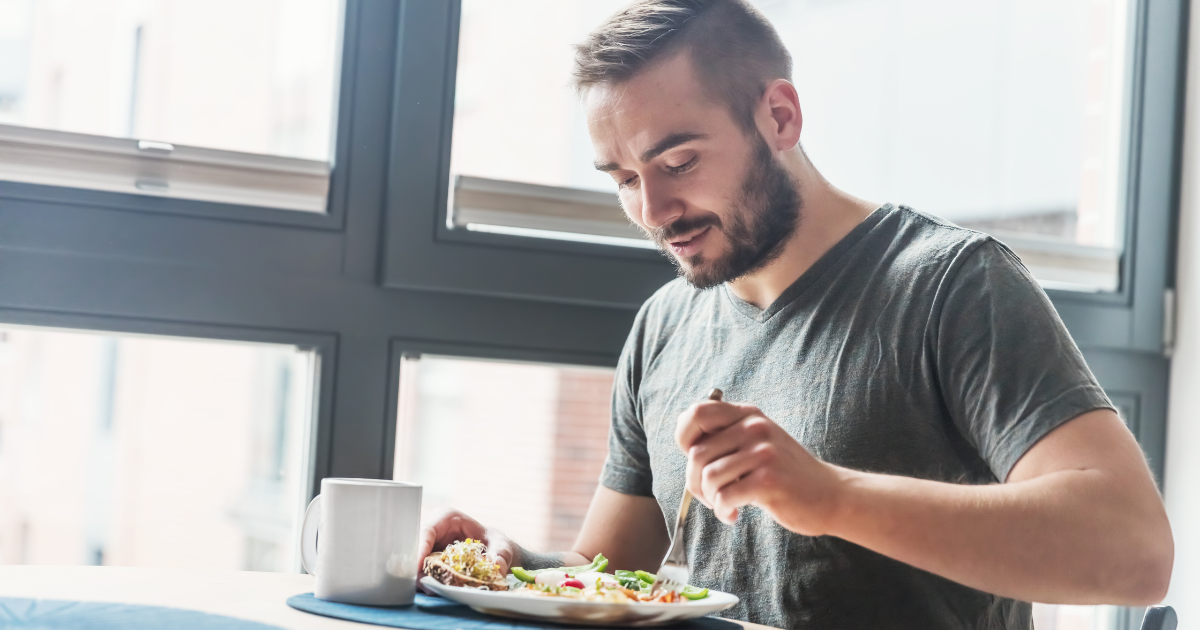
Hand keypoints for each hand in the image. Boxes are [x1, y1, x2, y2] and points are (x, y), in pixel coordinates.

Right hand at [416, 508, 517, 591]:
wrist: (494, 552)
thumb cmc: (495, 543)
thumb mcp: (502, 547)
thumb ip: (500, 555)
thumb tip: (496, 567)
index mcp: (446, 518)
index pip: (427, 531)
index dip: (420, 548)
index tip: (418, 565)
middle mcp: (434, 531)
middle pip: (416, 549)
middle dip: (418, 568)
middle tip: (426, 585)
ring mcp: (429, 547)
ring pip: (416, 563)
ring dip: (422, 578)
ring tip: (433, 591)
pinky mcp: (429, 562)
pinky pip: (423, 572)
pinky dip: (428, 582)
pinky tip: (436, 591)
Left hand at [675, 400, 844, 534]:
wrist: (830, 494)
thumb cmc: (785, 473)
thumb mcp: (758, 442)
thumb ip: (726, 435)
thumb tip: (683, 433)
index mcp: (748, 415)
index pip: (697, 412)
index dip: (684, 437)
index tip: (695, 461)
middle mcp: (755, 427)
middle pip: (697, 454)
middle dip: (695, 482)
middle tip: (710, 496)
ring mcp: (763, 452)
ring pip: (708, 477)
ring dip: (710, 499)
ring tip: (725, 505)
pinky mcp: (769, 480)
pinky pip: (724, 497)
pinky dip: (722, 511)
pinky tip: (733, 515)